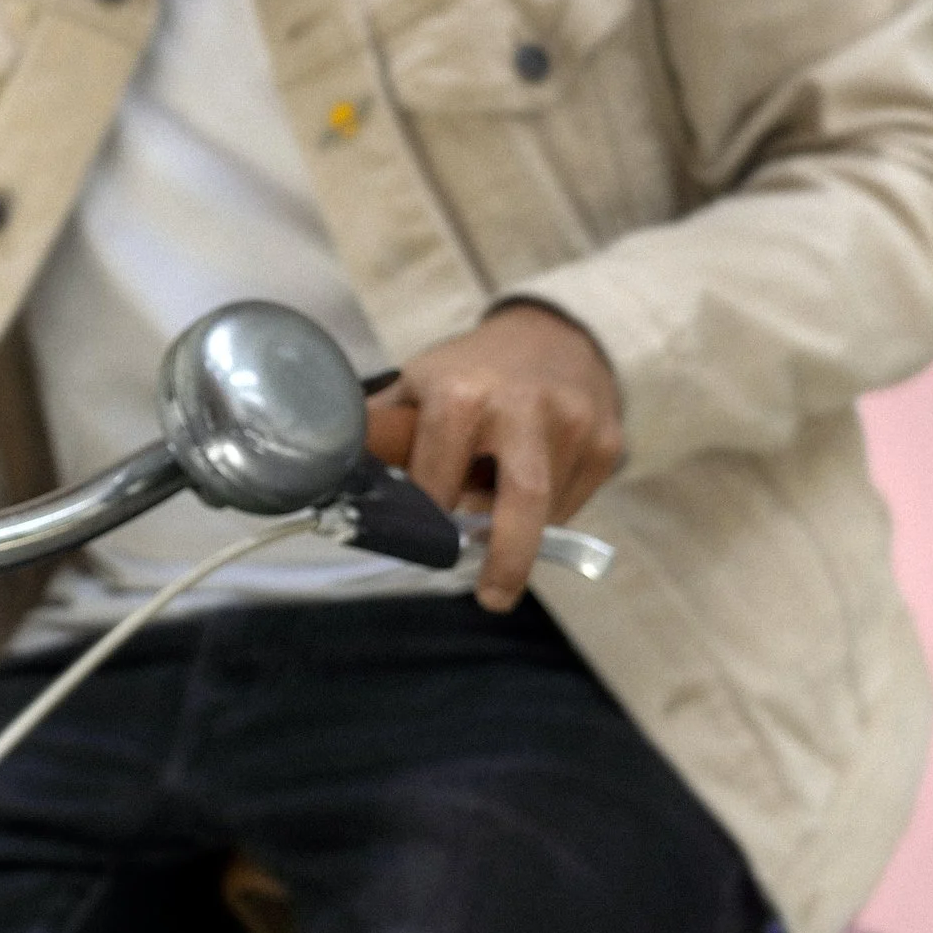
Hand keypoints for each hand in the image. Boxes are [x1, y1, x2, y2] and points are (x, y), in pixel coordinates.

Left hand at [366, 303, 621, 611]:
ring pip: (546, 511)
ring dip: (519, 527)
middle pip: (521, 501)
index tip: (421, 537)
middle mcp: (523, 408)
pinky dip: (549, 512)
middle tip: (491, 598)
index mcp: (463, 395)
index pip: (439, 483)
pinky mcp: (607, 442)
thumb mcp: (419, 384)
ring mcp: (574, 425)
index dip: (428, 516)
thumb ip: (383, 432)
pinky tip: (530, 486)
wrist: (555, 333)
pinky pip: (573, 501)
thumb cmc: (471, 369)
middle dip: (507, 558)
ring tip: (499, 505)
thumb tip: (325, 474)